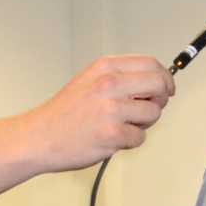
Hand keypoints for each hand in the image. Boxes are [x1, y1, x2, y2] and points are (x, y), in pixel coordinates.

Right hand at [30, 55, 174, 170]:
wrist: (39, 136)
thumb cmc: (65, 113)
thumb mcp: (90, 81)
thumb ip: (121, 78)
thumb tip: (156, 84)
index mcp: (105, 68)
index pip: (151, 64)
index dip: (165, 78)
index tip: (166, 88)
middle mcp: (109, 84)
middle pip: (160, 85)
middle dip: (160, 99)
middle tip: (148, 108)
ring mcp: (111, 109)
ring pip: (153, 113)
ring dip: (143, 123)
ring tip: (120, 125)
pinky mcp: (113, 133)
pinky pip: (140, 137)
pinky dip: (129, 141)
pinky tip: (111, 138)